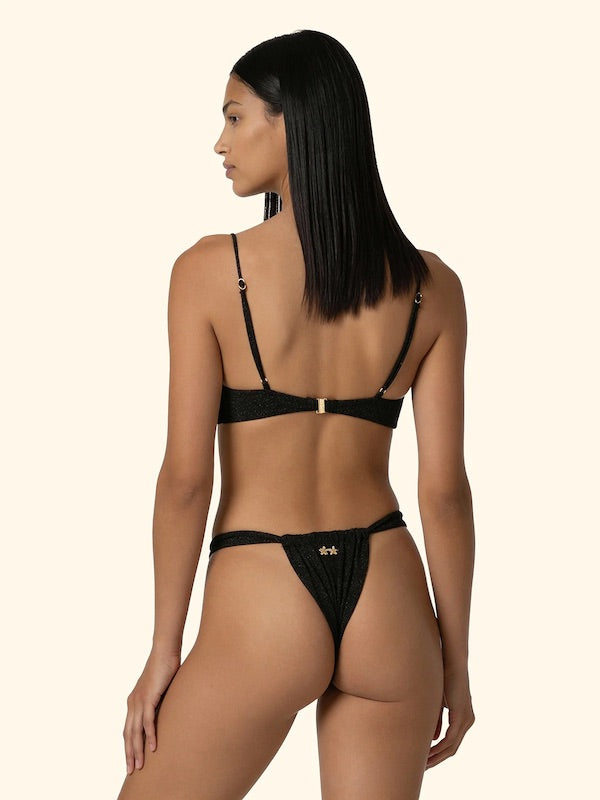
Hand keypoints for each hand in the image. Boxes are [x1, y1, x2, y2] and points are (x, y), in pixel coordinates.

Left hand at [123, 648, 180, 774]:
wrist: (164, 651)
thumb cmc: (165, 668)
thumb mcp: (159, 689)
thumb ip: (159, 702)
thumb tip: (165, 711)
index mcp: (133, 702)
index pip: (128, 729)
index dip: (128, 747)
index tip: (131, 761)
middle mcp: (133, 703)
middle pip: (128, 734)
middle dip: (129, 754)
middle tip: (132, 770)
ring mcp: (139, 700)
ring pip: (135, 731)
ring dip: (137, 750)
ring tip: (140, 765)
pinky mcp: (149, 697)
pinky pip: (148, 721)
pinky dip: (150, 735)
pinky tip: (153, 747)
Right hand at [426, 668, 474, 768]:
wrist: (451, 661)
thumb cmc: (443, 678)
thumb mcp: (438, 703)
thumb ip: (436, 721)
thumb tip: (433, 739)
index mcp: (463, 718)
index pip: (451, 743)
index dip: (438, 753)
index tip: (425, 759)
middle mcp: (468, 721)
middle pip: (452, 749)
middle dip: (437, 759)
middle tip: (423, 767)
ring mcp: (467, 720)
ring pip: (452, 746)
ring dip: (437, 756)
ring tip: (423, 763)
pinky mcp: (462, 716)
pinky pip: (451, 738)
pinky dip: (439, 746)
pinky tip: (428, 751)